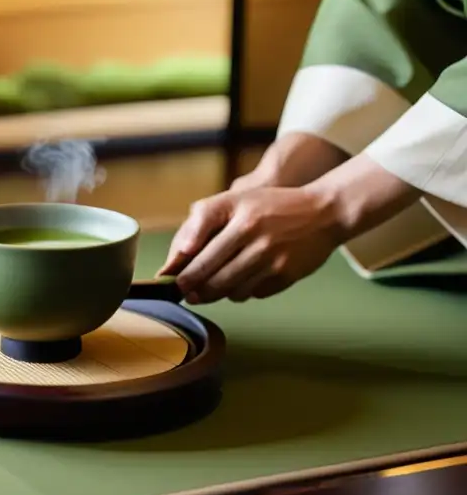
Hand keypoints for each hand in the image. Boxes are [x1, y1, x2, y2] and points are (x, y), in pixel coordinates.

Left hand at [158, 186, 343, 303]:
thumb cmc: (270, 206)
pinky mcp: (286, 275)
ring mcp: (272, 257)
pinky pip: (252, 294)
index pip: (197, 244)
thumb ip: (202, 221)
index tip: (169, 278)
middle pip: (210, 273)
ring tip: (209, 290)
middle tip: (185, 293)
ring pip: (229, 289)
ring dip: (215, 293)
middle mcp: (254, 234)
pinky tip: (240, 283)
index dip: (180, 266)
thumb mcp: (235, 200)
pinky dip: (241, 293)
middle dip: (192, 287)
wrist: (324, 212)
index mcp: (238, 213)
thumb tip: (178, 256)